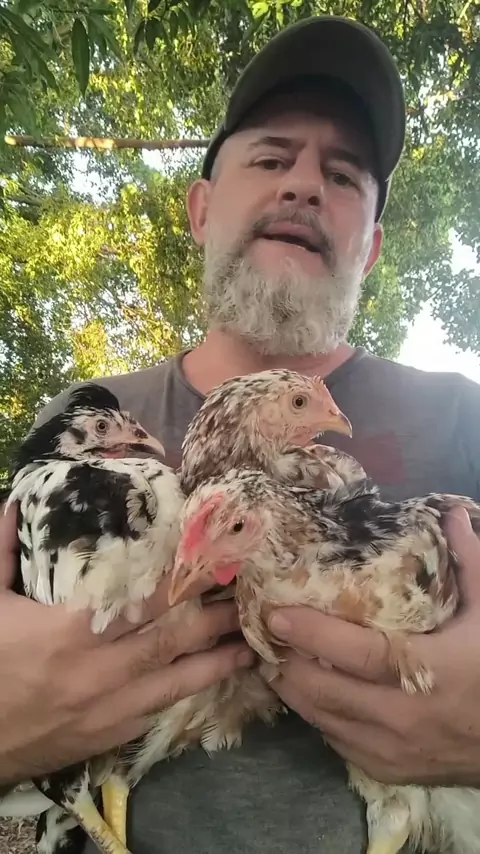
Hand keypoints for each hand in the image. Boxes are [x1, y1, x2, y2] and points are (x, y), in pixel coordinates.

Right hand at [0, 503, 252, 785]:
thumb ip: (0, 553)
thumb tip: (9, 505)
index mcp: (70, 632)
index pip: (142, 601)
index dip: (184, 582)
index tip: (216, 562)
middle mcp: (100, 671)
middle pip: (172, 640)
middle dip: (215, 619)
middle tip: (249, 599)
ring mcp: (110, 709)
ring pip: (177, 681)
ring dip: (218, 661)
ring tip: (252, 644)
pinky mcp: (110, 736)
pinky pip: (160, 709)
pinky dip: (189, 693)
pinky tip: (212, 681)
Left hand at [267, 507, 479, 785]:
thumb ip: (469, 563)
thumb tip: (452, 514)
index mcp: (429, 671)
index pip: (360, 654)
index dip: (314, 634)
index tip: (276, 613)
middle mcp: (404, 716)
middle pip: (325, 691)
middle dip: (285, 661)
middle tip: (261, 631)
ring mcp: (392, 749)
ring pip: (322, 719)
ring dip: (291, 689)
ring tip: (270, 657)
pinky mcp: (387, 769)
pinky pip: (336, 740)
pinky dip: (316, 714)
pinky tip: (307, 691)